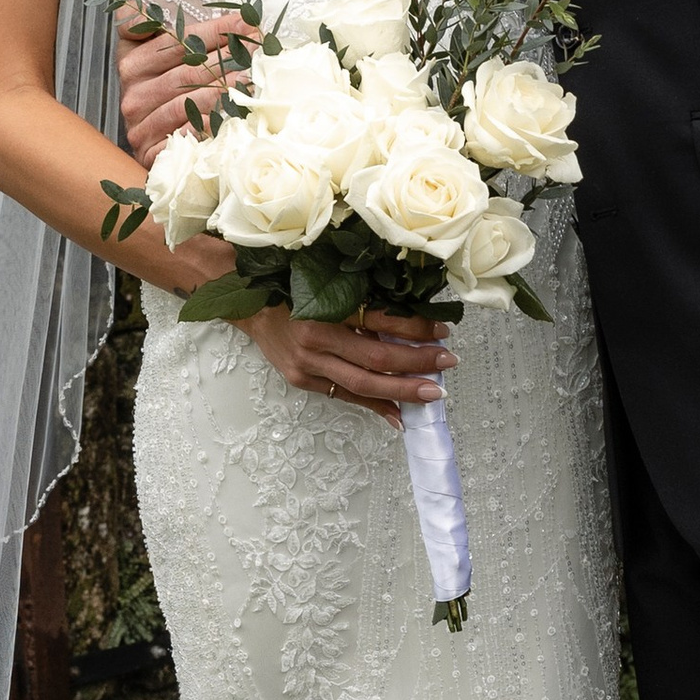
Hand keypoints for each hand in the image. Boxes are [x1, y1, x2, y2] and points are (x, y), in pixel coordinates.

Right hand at [115, 8, 244, 157]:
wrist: (149, 141)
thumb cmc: (159, 90)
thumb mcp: (147, 51)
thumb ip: (146, 26)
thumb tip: (149, 9)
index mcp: (132, 63)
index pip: (177, 41)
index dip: (214, 30)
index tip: (247, 23)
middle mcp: (133, 94)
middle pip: (187, 71)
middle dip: (227, 58)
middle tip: (259, 50)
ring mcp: (140, 126)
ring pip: (187, 102)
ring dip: (224, 90)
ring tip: (253, 79)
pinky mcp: (150, 152)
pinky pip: (186, 136)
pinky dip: (210, 124)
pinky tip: (232, 114)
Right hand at [248, 302, 453, 425]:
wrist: (251, 305)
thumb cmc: (294, 287)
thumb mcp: (328, 285)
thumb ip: (362, 301)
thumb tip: (407, 321)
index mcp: (326, 306)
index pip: (381, 320)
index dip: (415, 327)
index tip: (442, 330)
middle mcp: (316, 337)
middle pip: (376, 358)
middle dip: (417, 363)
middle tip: (447, 363)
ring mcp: (307, 363)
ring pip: (363, 383)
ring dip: (402, 390)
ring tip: (432, 393)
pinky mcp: (301, 380)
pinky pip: (344, 396)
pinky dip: (374, 406)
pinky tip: (398, 415)